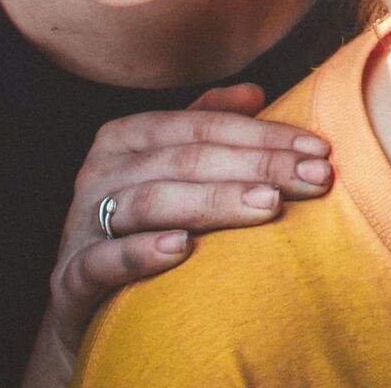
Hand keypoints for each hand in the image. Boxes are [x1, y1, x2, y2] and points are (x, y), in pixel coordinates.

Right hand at [20, 84, 332, 387]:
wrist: (89, 297)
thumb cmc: (148, 222)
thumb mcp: (176, 169)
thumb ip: (209, 126)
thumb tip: (254, 93)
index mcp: (129, 135)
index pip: (207, 127)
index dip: (266, 136)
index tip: (320, 152)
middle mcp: (100, 171)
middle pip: (189, 161)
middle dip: (259, 168)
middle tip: (315, 180)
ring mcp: (81, 222)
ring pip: (153, 202)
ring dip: (215, 202)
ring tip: (270, 206)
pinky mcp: (70, 277)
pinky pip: (102, 261)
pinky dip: (141, 252)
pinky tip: (182, 248)